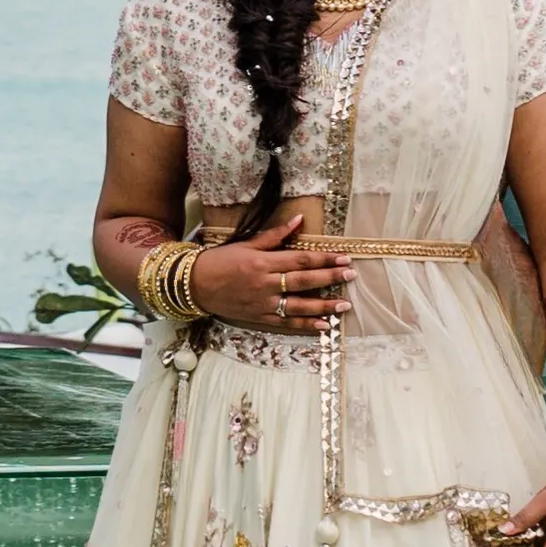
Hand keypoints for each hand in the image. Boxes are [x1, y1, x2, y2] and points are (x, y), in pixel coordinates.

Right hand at [196, 210, 354, 336]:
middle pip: (304, 282)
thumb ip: (275, 235)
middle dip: (330, 278)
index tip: (343, 257)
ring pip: (299, 306)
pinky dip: (306, 325)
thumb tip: (300, 220)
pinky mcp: (259, 318)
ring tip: (344, 305)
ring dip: (324, 306)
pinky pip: (287, 323)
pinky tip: (324, 326)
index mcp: (263, 263)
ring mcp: (263, 304)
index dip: (324, 259)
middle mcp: (265, 284)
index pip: (300, 260)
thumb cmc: (220, 261)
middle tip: (351, 275)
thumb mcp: (246, 244)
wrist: (194, 285)